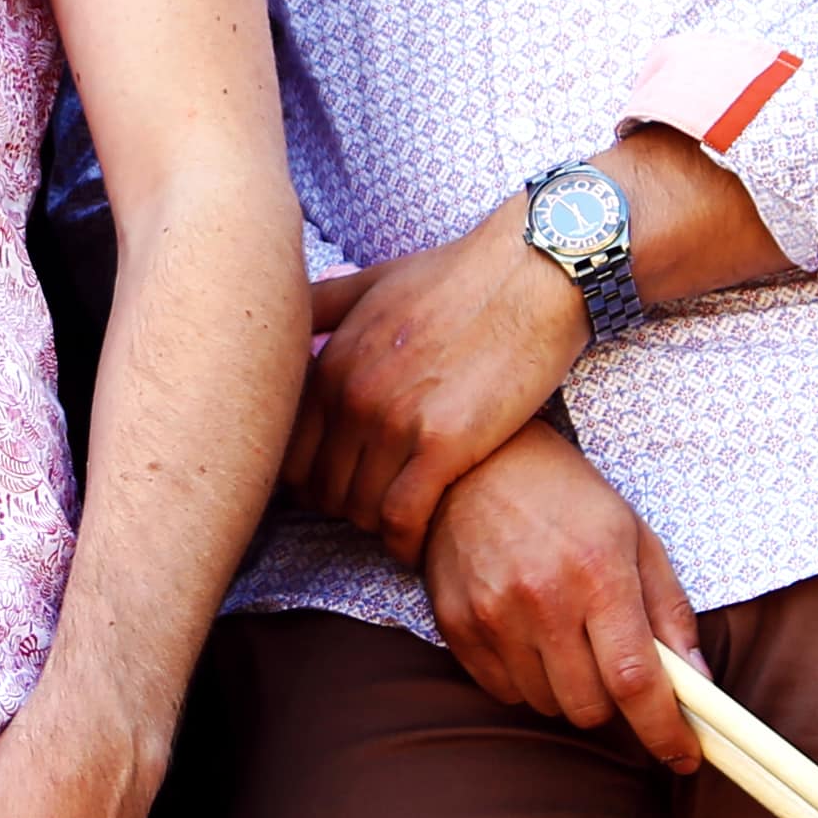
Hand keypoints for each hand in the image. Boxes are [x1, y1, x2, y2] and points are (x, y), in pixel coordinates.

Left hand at [289, 204, 588, 565]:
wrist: (532, 272)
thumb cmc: (459, 275)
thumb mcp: (373, 279)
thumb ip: (324, 305)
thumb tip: (285, 314)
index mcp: (331, 362)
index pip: (290, 454)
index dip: (309, 482)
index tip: (336, 488)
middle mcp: (351, 395)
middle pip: (322, 489)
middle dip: (343, 507)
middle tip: (374, 510)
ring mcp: (394, 421)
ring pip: (360, 509)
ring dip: (377, 526)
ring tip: (399, 525)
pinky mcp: (443, 444)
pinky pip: (403, 517)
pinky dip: (405, 542)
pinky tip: (417, 544)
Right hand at [421, 422, 704, 769]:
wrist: (476, 464)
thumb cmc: (568, 498)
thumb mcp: (635, 538)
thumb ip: (669, 612)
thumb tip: (698, 684)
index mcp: (598, 574)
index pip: (636, 680)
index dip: (664, 730)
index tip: (683, 757)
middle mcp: (542, 599)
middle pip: (589, 708)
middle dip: (614, 703)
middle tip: (613, 664)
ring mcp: (493, 615)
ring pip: (547, 705)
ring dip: (568, 691)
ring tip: (566, 639)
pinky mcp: (456, 625)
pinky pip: (503, 692)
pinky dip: (526, 681)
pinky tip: (528, 636)